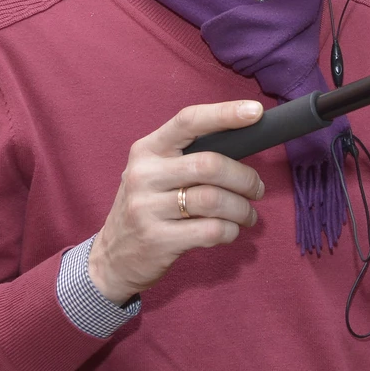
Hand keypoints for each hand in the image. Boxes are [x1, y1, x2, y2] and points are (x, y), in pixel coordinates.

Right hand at [88, 100, 266, 304]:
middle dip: (245, 178)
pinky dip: (231, 230)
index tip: (254, 111)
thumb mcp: (156, 173)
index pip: (188, 121)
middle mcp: (144, 175)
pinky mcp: (158, 240)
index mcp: (148, 149)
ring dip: (242, 208)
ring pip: (214, 200)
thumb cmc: (149, 207)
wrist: (113, 259)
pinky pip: (211, 230)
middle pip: (210, 165)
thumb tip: (244, 141)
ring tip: (248, 214)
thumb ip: (189, 156)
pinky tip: (230, 230)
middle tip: (256, 189)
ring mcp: (147, 208)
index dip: (225, 114)